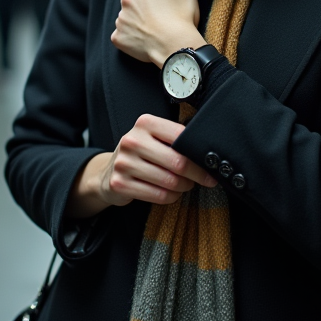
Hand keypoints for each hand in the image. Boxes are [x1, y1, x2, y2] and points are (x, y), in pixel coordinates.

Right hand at [65, 114, 216, 217]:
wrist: (109, 171)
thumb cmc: (140, 153)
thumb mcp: (154, 138)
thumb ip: (176, 140)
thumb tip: (208, 155)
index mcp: (145, 123)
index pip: (181, 138)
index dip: (200, 155)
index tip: (212, 166)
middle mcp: (132, 140)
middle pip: (178, 163)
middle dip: (197, 175)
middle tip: (205, 180)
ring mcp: (124, 163)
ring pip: (170, 182)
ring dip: (183, 187)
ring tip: (184, 185)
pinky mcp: (121, 183)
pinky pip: (158, 196)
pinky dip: (170, 197)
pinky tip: (170, 193)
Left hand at [111, 0, 204, 67]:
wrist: (176, 46)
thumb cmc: (182, 17)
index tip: (167, 6)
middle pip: (135, 1)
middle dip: (144, 9)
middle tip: (160, 20)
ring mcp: (121, 19)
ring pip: (127, 18)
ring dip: (136, 23)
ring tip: (153, 32)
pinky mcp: (117, 36)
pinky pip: (122, 35)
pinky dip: (130, 38)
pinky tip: (144, 41)